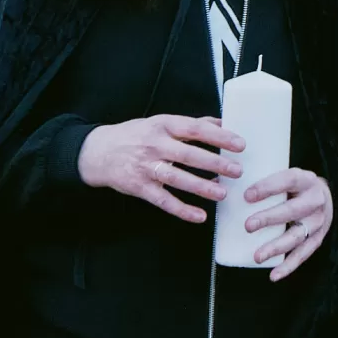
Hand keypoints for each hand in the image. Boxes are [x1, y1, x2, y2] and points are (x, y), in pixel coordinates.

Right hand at [78, 114, 244, 223]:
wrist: (98, 152)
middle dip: (215, 163)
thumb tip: (223, 123)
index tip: (239, 144)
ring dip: (201, 187)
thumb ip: (191, 124)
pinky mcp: (140, 188)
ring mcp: (146, 167)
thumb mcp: (161, 122)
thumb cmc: (136, 135)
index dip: (219, 136)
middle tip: (237, 170)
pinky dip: (182, 209)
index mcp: (164, 125)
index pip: (196, 129)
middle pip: (189, 154)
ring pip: (177, 178)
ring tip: (222, 193)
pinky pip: (163, 200)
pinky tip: (199, 215)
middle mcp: (155, 145)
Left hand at [243, 169, 333, 280]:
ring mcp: (318, 222)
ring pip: (297, 235)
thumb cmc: (295, 187)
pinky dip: (288, 267)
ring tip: (257, 256)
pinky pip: (302, 255)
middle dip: (270, 218)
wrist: (327, 198)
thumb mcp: (283, 177)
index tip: (247, 195)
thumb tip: (214, 183)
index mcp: (306, 180)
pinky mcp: (318, 239)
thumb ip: (255, 180)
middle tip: (248, 226)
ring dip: (277, 247)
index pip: (288, 180)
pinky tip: (273, 275)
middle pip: (293, 210)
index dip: (268, 187)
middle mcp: (315, 200)